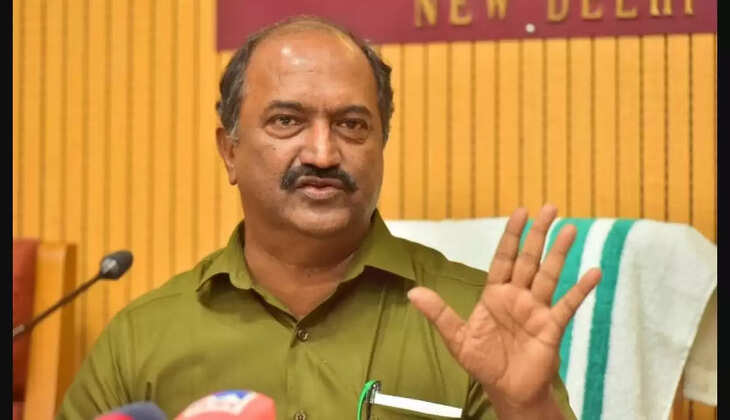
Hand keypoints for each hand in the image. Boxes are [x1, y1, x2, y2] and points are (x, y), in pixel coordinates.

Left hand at [407, 205, 600, 414]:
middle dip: (538, 234)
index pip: (504, 258)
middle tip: (549, 207)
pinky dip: (581, 289)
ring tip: (570, 230)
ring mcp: (536, 309)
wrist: (507, 390)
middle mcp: (518, 296)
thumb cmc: (484, 362)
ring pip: (549, 275)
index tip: (520, 212)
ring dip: (559, 253)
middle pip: (529, 259)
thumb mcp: (457, 339)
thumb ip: (439, 314)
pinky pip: (568, 304)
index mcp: (495, 294)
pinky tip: (594, 272)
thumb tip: (413, 293)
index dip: (512, 236)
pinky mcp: (552, 327)